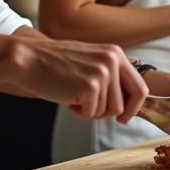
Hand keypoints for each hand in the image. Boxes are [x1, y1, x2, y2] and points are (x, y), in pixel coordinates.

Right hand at [3, 38, 146, 123]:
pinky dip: (80, 113)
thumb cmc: (55, 64)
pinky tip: (68, 99)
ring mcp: (102, 73)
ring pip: (109, 111)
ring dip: (92, 111)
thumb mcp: (91, 61)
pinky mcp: (90, 87)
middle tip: (94, 111)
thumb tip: (127, 102)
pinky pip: (92, 114)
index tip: (124, 116)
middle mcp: (112, 60)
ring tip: (75, 97)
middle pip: (126, 103)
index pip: (140, 86)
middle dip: (111, 113)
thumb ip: (110, 75)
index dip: (134, 106)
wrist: (29, 59)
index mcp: (115, 53)